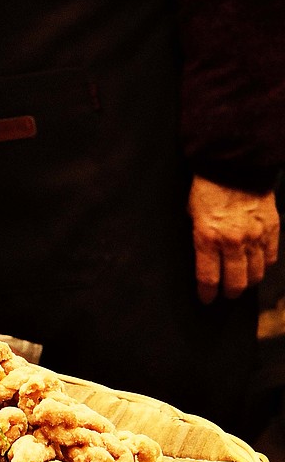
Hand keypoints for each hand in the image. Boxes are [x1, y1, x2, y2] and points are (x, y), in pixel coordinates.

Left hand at [190, 176, 279, 302]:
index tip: (206, 299)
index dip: (207, 293)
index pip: (208, 277)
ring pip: (256, 273)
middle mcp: (233, 241)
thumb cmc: (206, 186)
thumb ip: (199, 236)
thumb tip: (202, 256)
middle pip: (236, 281)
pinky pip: (271, 257)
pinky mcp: (271, 228)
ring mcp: (255, 236)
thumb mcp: (191, 213)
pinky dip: (264, 265)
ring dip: (249, 281)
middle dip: (230, 292)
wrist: (234, 162)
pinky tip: (258, 266)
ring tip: (243, 281)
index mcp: (207, 237)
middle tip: (227, 293)